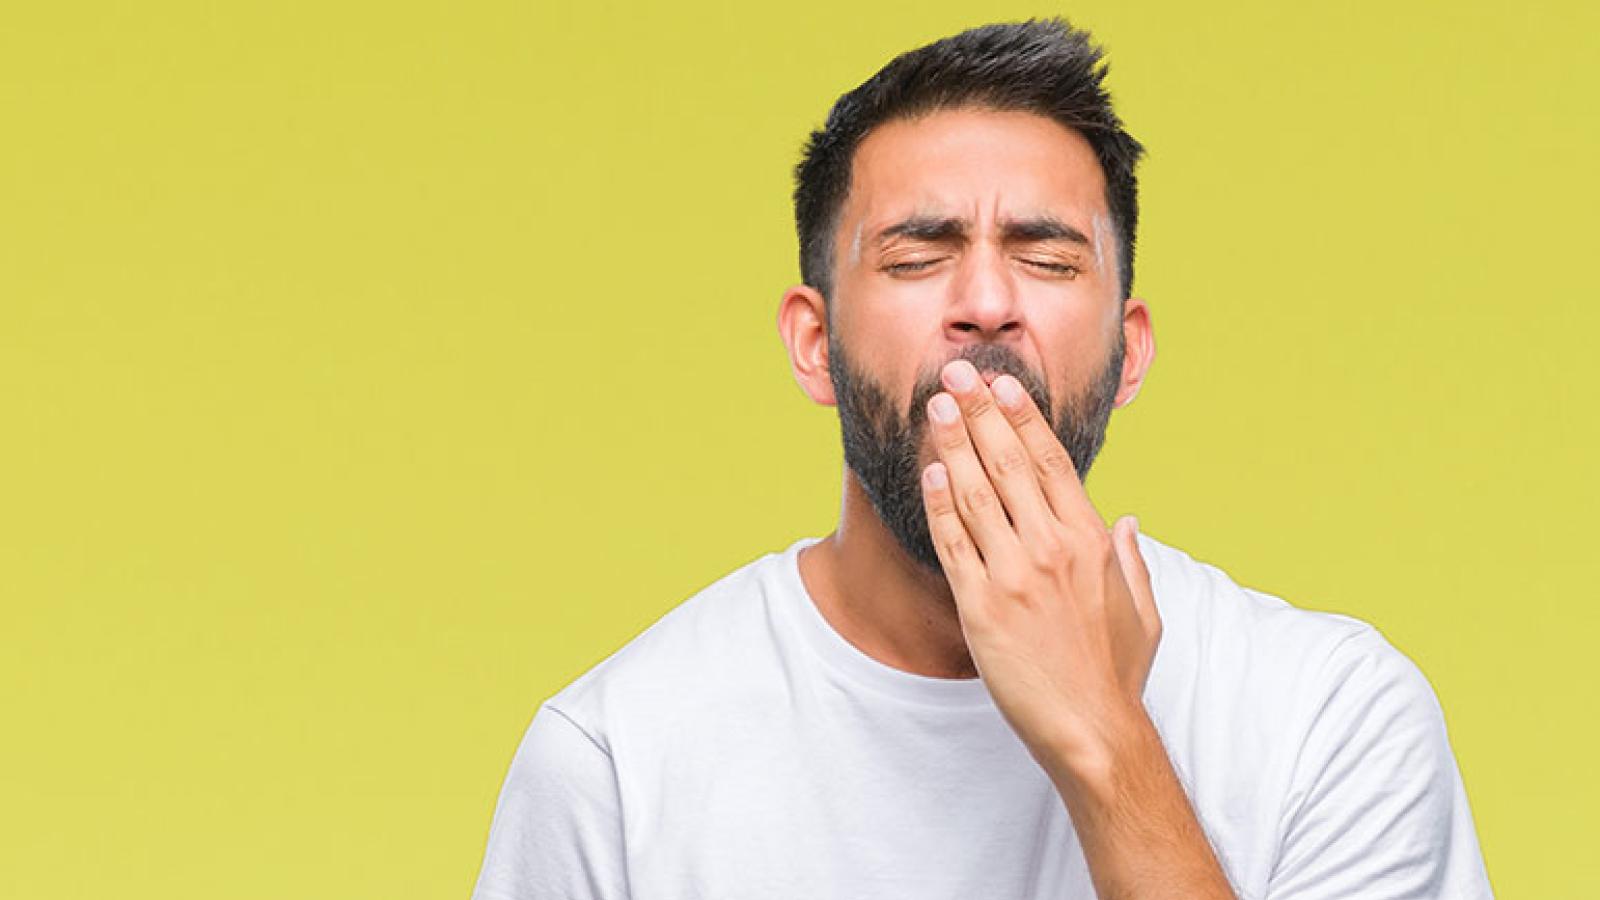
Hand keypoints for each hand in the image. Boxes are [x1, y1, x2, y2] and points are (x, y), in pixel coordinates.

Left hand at [920, 358, 1161, 775]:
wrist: (1093, 731)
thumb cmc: (1116, 674)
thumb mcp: (1142, 609)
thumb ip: (1131, 558)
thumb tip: (1123, 519)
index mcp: (1091, 541)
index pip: (1051, 461)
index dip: (1023, 417)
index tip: (1002, 384)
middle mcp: (1052, 548)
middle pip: (1009, 463)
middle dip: (979, 412)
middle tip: (955, 374)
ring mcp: (1014, 575)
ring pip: (977, 493)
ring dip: (953, 444)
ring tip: (935, 407)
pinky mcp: (981, 607)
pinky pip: (953, 544)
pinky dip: (939, 504)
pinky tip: (928, 473)